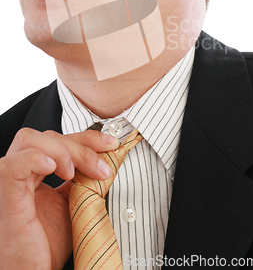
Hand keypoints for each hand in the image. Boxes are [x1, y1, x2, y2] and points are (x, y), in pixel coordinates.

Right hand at [0, 128, 118, 269]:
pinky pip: (13, 165)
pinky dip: (36, 158)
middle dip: (81, 145)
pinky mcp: (5, 196)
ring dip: (62, 150)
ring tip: (75, 173)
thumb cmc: (47, 246)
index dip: (86, 138)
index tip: (112, 145)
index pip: (58, 139)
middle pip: (47, 136)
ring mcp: (8, 182)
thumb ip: (84, 179)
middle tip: (102, 168)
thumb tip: (107, 159)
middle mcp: (18, 172)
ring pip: (30, 140)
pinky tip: (55, 169)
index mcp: (33, 173)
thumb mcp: (74, 204)